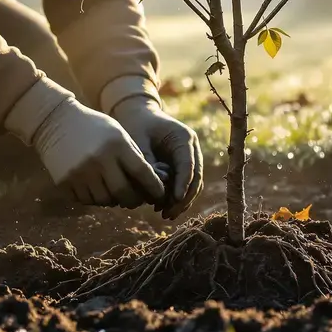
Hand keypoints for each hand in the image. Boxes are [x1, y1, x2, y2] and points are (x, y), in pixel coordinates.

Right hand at [32, 99, 165, 207]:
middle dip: (134, 200)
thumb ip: (133, 156)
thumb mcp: (118, 134)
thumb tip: (151, 185)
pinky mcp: (65, 182)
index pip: (143, 174)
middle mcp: (98, 160)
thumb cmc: (94, 127)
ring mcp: (80, 172)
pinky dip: (95, 198)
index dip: (154, 187)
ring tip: (115, 192)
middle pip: (124, 194)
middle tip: (136, 200)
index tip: (160, 193)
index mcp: (116, 145)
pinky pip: (86, 200)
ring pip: (105, 201)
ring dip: (113, 200)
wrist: (55, 121)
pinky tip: (97, 188)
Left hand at [111, 97, 202, 218]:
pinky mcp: (182, 166)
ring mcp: (190, 158)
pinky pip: (184, 185)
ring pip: (193, 185)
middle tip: (168, 214)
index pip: (188, 164)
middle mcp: (192, 149)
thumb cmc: (136, 125)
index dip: (183, 184)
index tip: (175, 199)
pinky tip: (162, 208)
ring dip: (181, 202)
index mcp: (184, 138)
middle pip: (195, 178)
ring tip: (165, 215)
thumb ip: (148, 162)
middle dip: (183, 199)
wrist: (138, 116)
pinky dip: (175, 198)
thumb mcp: (138, 141)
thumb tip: (157, 188)